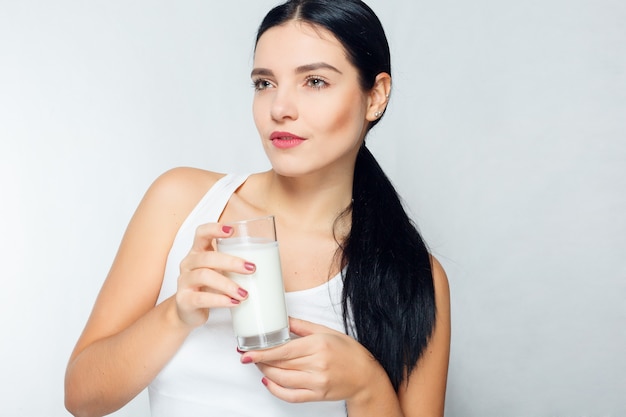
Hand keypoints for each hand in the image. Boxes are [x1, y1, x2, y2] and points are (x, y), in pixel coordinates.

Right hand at [175, 223, 253, 327]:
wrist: (188, 311)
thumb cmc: (208, 287)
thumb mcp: (219, 271)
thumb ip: (234, 265)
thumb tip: (269, 264)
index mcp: (198, 251)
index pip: (201, 233)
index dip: (214, 229)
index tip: (232, 231)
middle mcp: (188, 264)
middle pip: (207, 257)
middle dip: (231, 262)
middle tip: (252, 269)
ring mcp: (184, 282)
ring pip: (203, 276)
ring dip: (227, 284)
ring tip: (244, 293)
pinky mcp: (184, 300)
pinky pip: (201, 298)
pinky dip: (219, 300)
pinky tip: (233, 303)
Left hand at [240, 317, 380, 402]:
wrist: (366, 376)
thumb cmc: (349, 352)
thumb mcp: (326, 331)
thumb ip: (302, 326)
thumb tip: (282, 319)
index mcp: (318, 345)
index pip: (283, 350)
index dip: (262, 353)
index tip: (247, 352)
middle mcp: (317, 365)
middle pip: (280, 365)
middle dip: (261, 361)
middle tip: (249, 355)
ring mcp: (317, 382)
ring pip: (282, 380)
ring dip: (266, 373)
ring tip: (259, 365)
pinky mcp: (317, 395)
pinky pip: (291, 396)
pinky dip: (276, 390)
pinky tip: (269, 382)